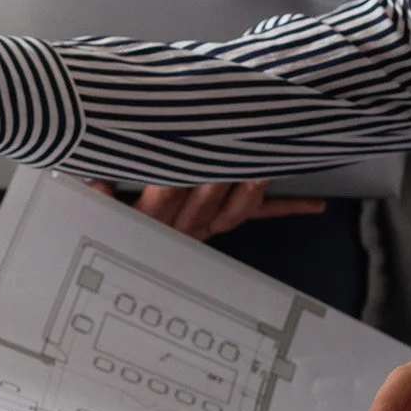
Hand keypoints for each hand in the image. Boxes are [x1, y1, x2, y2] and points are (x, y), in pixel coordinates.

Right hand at [89, 181, 324, 239]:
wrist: (140, 259)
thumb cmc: (123, 216)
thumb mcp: (103, 208)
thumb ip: (98, 196)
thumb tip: (94, 183)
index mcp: (152, 218)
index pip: (165, 194)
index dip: (177, 182)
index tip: (184, 162)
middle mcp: (185, 226)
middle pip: (206, 200)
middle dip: (220, 177)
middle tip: (233, 150)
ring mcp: (209, 226)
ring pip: (235, 212)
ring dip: (250, 191)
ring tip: (261, 170)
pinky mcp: (227, 221)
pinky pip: (258, 216)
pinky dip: (288, 208)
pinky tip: (316, 204)